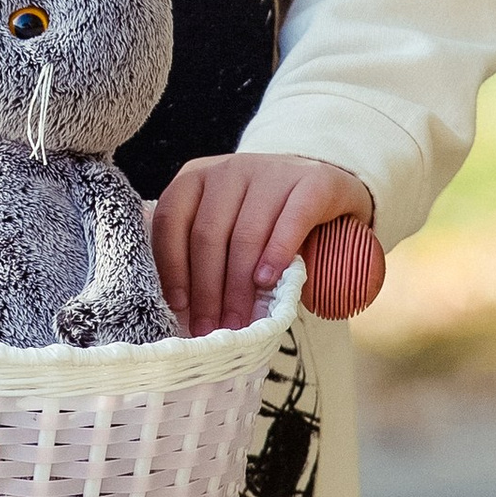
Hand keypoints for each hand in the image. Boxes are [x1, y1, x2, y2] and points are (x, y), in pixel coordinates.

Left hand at [151, 155, 374, 338]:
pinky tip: (267, 282)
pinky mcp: (313, 181)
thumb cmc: (266, 219)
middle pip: (208, 233)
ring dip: (239, 284)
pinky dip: (276, 254)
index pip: (171, 219)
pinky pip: (291, 220)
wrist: (324, 189)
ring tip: (239, 320)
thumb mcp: (226, 225)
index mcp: (198, 176)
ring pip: (246, 233)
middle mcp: (230, 169)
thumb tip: (184, 310)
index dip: (172, 267)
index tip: (179, 306)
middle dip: (207, 289)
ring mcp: (272, 171)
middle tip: (211, 327)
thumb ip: (202, 252)